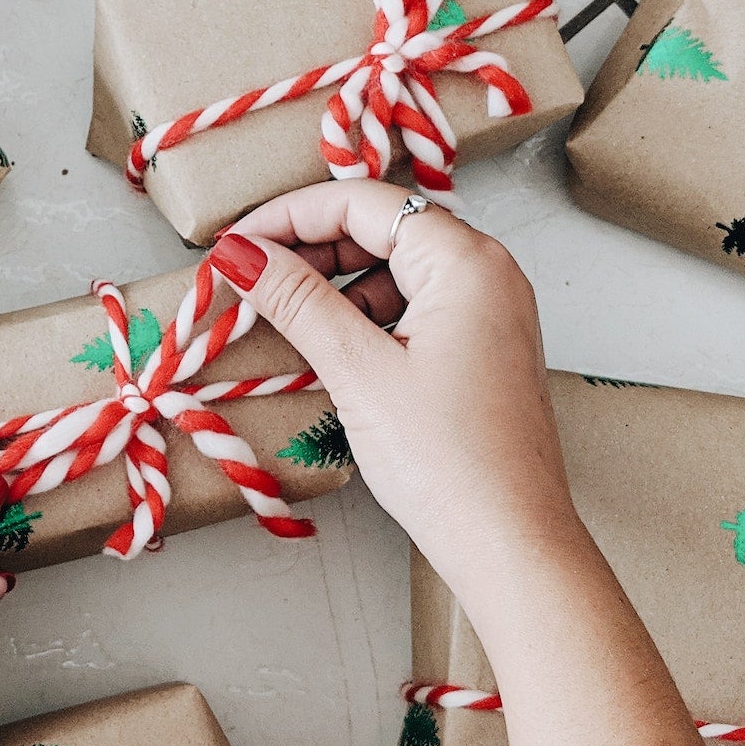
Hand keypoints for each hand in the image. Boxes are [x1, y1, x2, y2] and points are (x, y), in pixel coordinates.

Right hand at [208, 180, 583, 573]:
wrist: (510, 542)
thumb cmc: (448, 461)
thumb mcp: (359, 371)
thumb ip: (296, 301)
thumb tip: (240, 252)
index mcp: (466, 261)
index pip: (362, 202)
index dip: (288, 216)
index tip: (234, 245)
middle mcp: (487, 272)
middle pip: (381, 227)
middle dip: (308, 249)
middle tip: (246, 280)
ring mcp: (488, 312)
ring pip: (394, 269)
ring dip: (332, 286)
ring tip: (277, 317)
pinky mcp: (480, 349)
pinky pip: (412, 307)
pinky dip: (364, 317)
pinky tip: (324, 347)